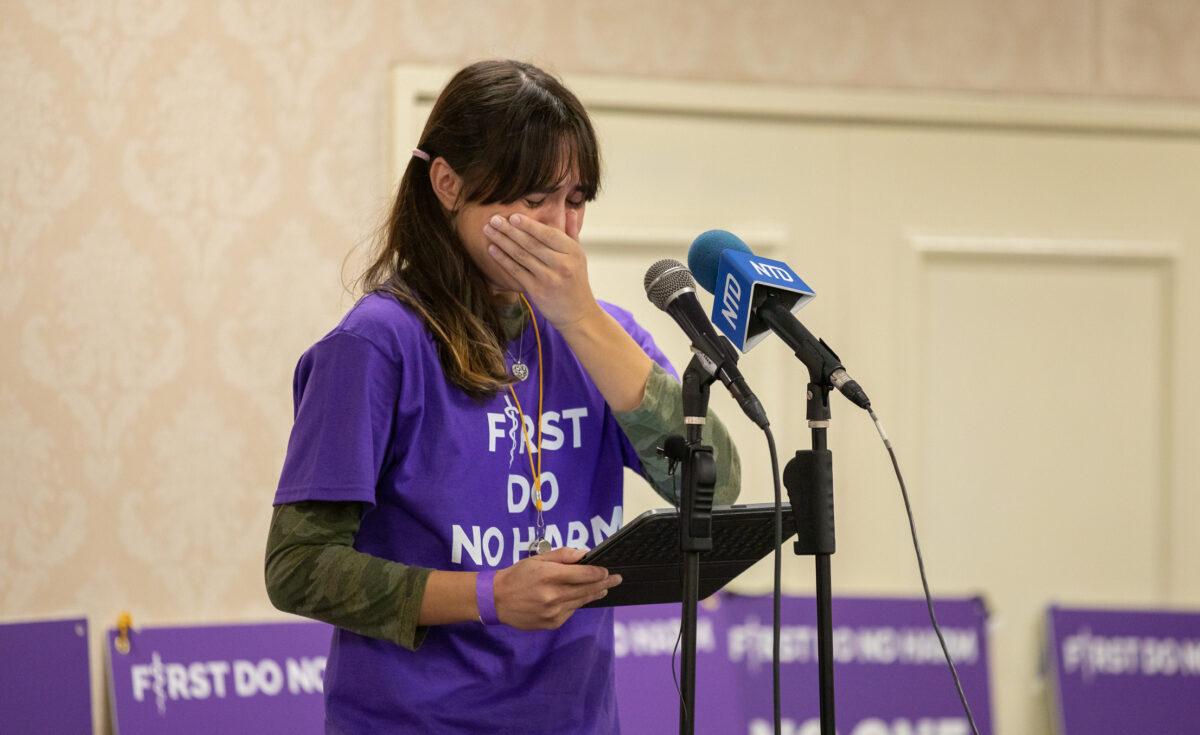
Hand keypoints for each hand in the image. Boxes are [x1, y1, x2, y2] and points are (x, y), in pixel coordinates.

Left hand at [483, 213, 600, 329]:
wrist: (577, 313)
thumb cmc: (576, 281)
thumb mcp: (579, 255)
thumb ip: (572, 232)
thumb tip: (570, 210)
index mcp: (572, 252)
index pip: (548, 234)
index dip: (529, 225)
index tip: (513, 216)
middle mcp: (562, 264)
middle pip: (531, 243)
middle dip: (510, 230)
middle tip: (494, 219)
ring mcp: (548, 278)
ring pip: (521, 256)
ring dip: (502, 241)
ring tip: (488, 230)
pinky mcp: (537, 291)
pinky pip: (516, 271)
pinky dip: (503, 259)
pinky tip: (492, 249)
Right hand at [491, 547, 621, 629]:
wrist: (497, 600)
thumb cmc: (518, 575)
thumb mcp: (538, 559)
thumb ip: (563, 556)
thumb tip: (585, 554)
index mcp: (549, 576)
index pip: (582, 574)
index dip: (598, 572)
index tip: (608, 570)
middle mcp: (552, 596)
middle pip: (586, 589)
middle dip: (604, 583)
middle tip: (617, 579)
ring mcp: (552, 612)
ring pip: (580, 602)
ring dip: (594, 594)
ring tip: (604, 589)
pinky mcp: (551, 623)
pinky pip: (570, 612)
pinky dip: (576, 604)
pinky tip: (579, 598)